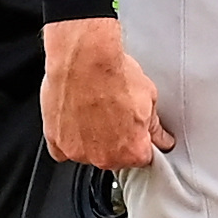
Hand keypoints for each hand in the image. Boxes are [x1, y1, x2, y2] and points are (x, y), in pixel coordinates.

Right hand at [39, 17, 171, 170]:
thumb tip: (161, 138)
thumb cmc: (113, 74)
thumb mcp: (149, 97)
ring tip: (92, 111)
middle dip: (115, 141)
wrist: (84, 58)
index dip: (140, 141)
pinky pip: (62, 149)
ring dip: (90, 140)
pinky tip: (74, 119)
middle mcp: (105, 157)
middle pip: (113, 159)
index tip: (136, 132)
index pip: (142, 157)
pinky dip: (67, 138)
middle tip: (113, 115)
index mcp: (133, 150)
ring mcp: (79, 151)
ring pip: (87, 154)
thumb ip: (154, 126)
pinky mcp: (56, 141)